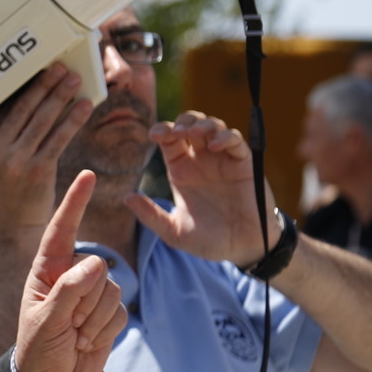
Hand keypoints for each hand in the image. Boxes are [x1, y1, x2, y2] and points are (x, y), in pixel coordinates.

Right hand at [0, 64, 92, 240]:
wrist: (10, 230)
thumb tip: (6, 102)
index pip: (1, 107)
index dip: (21, 86)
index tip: (35, 69)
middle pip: (23, 108)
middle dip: (44, 84)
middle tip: (59, 67)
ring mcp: (14, 160)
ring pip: (42, 119)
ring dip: (61, 96)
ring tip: (74, 80)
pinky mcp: (38, 171)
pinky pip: (58, 138)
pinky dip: (73, 120)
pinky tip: (84, 106)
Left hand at [15, 170, 124, 371]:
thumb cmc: (39, 348)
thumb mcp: (45, 320)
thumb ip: (68, 292)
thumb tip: (97, 265)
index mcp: (46, 269)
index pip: (62, 229)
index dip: (75, 201)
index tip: (86, 174)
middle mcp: (71, 275)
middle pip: (97, 267)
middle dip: (84, 299)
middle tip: (66, 325)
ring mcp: (91, 293)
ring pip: (112, 289)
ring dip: (94, 318)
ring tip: (75, 334)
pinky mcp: (109, 312)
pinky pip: (120, 311)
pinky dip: (105, 329)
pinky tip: (88, 340)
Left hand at [124, 112, 277, 265]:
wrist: (244, 250)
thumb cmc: (209, 240)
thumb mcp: (174, 232)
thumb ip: (151, 216)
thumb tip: (127, 197)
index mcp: (181, 170)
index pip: (168, 139)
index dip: (161, 130)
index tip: (154, 136)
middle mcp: (200, 160)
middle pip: (189, 125)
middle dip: (181, 122)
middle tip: (176, 132)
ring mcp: (223, 160)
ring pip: (213, 126)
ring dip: (203, 124)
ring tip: (193, 134)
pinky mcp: (244, 164)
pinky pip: (236, 141)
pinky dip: (226, 137)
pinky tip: (215, 146)